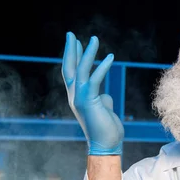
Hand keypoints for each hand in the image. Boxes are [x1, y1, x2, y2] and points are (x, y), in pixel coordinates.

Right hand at [62, 32, 123, 154]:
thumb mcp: (103, 109)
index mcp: (76, 96)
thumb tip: (105, 94)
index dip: (73, 57)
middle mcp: (74, 95)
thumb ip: (101, 99)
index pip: (71, 72)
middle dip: (70, 50)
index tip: (76, 43)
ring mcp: (80, 98)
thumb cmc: (106, 129)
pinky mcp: (89, 101)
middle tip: (70, 33)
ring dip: (87, 53)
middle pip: (69, 67)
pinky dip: (102, 67)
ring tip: (94, 38)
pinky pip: (95, 79)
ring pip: (81, 70)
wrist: (105, 145)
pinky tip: (110, 57)